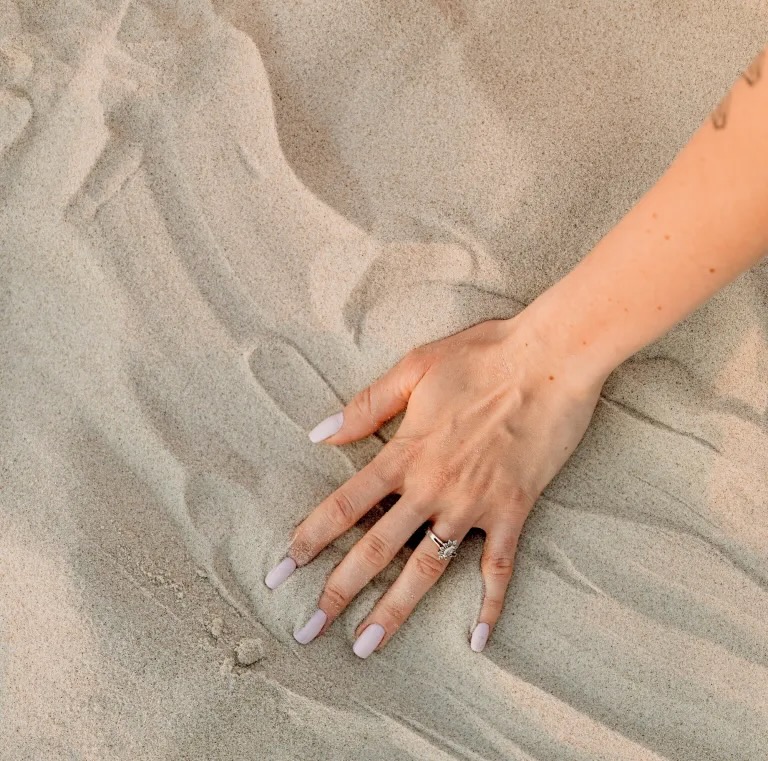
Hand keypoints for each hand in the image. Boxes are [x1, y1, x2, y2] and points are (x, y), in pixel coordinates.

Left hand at [264, 312, 607, 656]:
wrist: (550, 360)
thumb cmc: (482, 356)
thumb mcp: (415, 368)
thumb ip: (366, 405)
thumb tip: (319, 433)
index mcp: (405, 452)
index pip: (345, 505)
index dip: (309, 540)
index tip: (281, 572)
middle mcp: (432, 487)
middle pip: (376, 549)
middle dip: (337, 592)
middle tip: (307, 631)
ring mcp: (473, 505)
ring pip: (427, 568)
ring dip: (394, 610)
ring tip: (365, 646)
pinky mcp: (513, 511)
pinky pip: (499, 567)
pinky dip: (489, 604)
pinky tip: (478, 640)